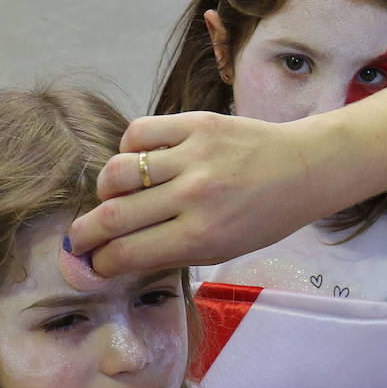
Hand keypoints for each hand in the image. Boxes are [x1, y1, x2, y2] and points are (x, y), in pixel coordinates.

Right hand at [68, 56, 386, 278]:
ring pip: (117, 172)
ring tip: (115, 197)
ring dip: (106, 190)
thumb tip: (116, 254)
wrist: (306, 168)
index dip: (99, 263)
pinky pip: (138, 134)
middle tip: (80, 239)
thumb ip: (171, 251)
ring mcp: (194, 156)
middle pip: (113, 216)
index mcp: (205, 236)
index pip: (128, 253)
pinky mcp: (196, 123)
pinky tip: (141, 162)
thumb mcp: (224, 248)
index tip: (91, 264)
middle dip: (86, 233)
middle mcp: (196, 196)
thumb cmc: (266, 216)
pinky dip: (129, 149)